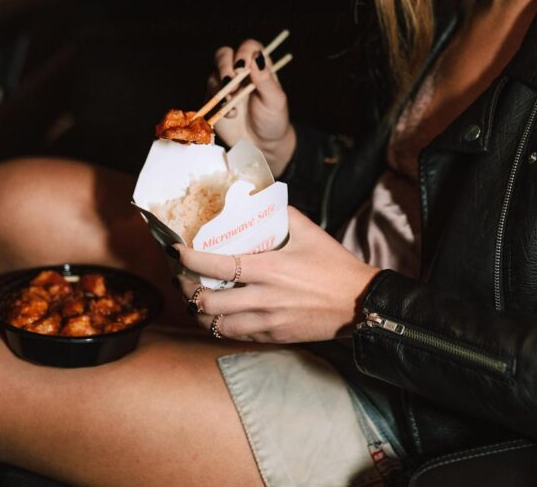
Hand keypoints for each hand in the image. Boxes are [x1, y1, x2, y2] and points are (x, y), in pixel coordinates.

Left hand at [175, 207, 379, 342]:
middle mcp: (263, 298)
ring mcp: (266, 320)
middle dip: (185, 288)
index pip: (216, 264)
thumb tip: (259, 200)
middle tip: (180, 277)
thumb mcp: (309, 231)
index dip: (189, 259)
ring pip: (216, 323)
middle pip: (207, 300)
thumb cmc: (334, 266)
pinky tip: (217, 314)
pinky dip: (219, 325)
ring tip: (192, 298)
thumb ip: (280, 214)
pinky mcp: (273, 336)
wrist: (359, 303)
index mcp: (269, 269)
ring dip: (198, 311)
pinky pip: (235, 335)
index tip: (176, 251)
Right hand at [209, 39, 295, 176]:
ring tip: (233, 103)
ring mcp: (225, 86)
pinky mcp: (214, 100)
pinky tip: (230, 115)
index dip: (244, 52)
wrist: (262, 144)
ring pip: (213, 74)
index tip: (244, 68)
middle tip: (231, 81)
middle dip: (224, 66)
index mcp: (258, 67)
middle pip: (223, 54)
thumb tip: (256, 58)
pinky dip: (217, 103)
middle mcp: (239, 73)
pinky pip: (208, 95)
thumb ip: (266, 79)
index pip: (248, 47)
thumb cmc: (273, 119)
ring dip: (221, 88)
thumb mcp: (275, 100)